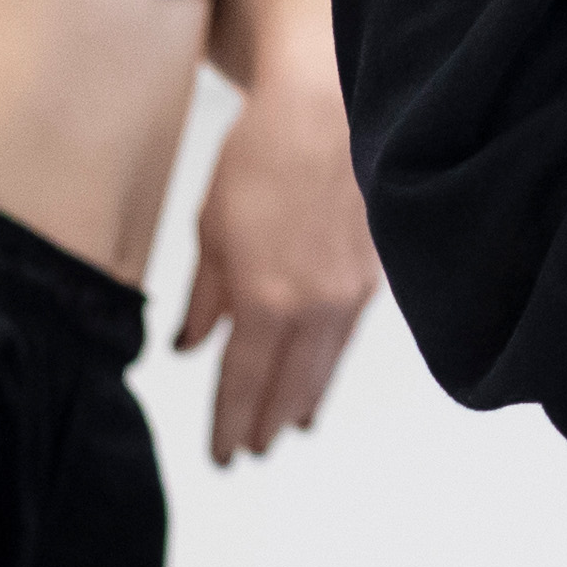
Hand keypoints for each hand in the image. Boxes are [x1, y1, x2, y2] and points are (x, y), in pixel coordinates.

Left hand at [177, 71, 380, 462]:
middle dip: (265, 424)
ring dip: (300, 403)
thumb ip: (205, 301)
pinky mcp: (375, 276)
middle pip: (287, 389)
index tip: (220, 456)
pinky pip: (346, 338)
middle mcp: (314, 309)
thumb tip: (192, 347)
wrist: (326, 109)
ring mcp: (350, 294)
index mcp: (266, 302)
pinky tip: (319, 377)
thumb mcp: (211, 232)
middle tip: (250, 452)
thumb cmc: (259, 161)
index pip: (242, 385)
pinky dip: (328, 365)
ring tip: (286, 429)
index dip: (228, 425)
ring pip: (323, 370)